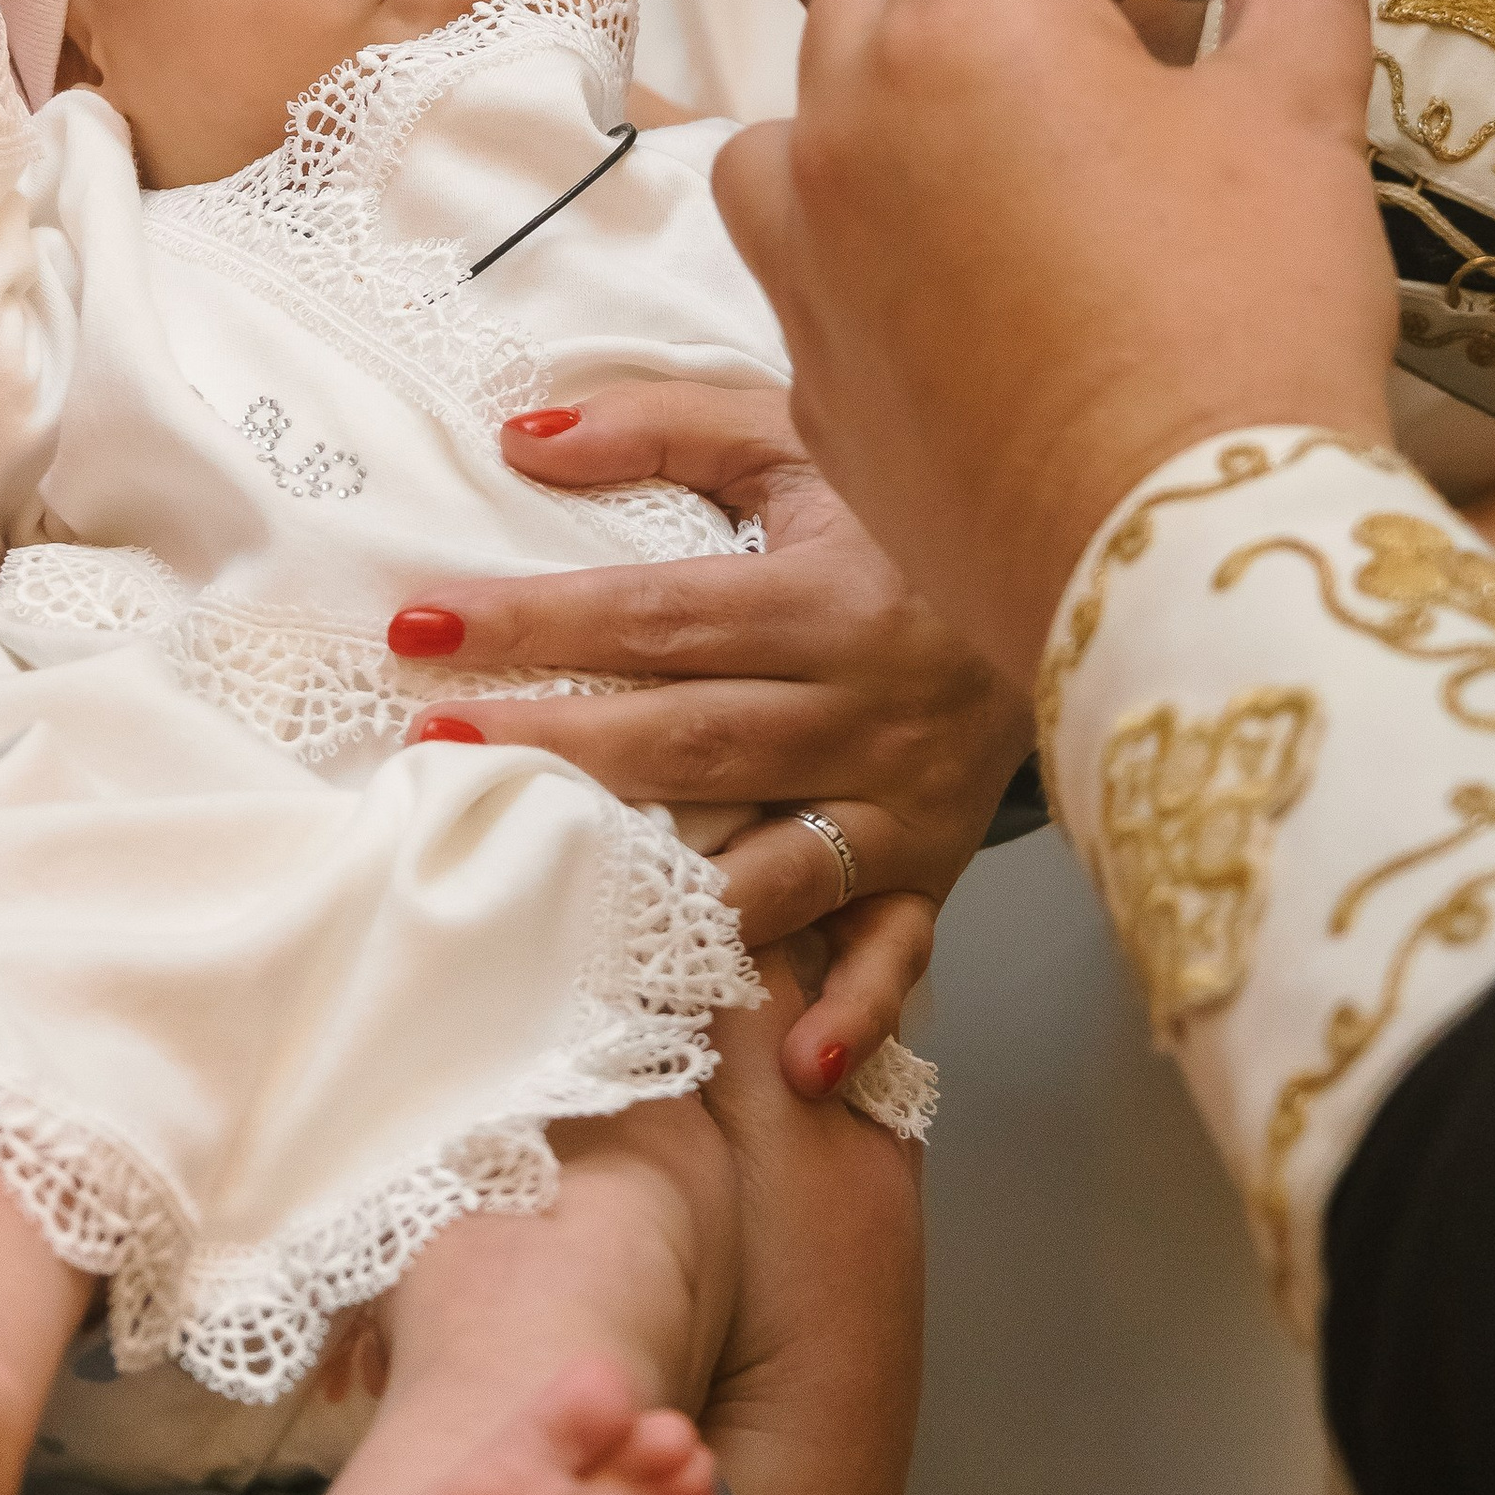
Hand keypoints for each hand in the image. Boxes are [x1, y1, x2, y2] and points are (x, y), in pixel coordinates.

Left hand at [387, 379, 1028, 1096]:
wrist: (1078, 586)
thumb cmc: (899, 520)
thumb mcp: (794, 443)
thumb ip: (659, 430)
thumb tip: (519, 438)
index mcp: (826, 595)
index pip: (657, 615)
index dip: (535, 623)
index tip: (416, 626)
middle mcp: (865, 707)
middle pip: (692, 741)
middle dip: (560, 749)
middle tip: (432, 752)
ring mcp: (901, 799)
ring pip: (773, 862)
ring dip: (668, 893)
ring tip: (553, 907)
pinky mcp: (933, 869)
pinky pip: (897, 953)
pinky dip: (856, 1012)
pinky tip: (795, 1065)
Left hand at [713, 0, 1398, 688]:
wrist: (1181, 559)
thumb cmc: (1249, 327)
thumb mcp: (1298, 118)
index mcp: (966, 26)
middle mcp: (848, 120)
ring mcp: (806, 250)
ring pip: (803, 105)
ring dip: (878, 77)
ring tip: (981, 107)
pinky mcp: (806, 364)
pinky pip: (805, 246)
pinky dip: (863, 217)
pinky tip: (954, 250)